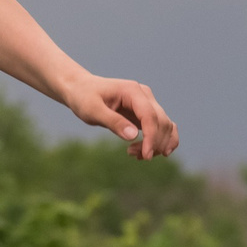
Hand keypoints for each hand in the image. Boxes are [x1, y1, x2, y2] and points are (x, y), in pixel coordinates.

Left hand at [63, 74, 178, 160]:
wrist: (81, 90)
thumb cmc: (84, 98)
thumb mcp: (93, 110)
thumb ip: (113, 122)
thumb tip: (133, 136)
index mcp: (133, 91)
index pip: (150, 116)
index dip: (152, 137)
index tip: (146, 156)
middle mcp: (145, 95)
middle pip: (161, 122)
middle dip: (153, 143)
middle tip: (133, 155)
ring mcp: (147, 104)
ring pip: (165, 126)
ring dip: (157, 144)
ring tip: (135, 155)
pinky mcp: (146, 113)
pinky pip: (162, 128)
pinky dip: (160, 141)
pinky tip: (148, 153)